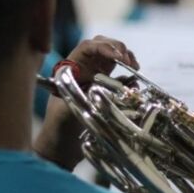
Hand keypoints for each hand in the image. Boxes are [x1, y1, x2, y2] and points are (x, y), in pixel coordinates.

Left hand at [34, 35, 139, 170]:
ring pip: (113, 56)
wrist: (62, 147)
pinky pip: (120, 73)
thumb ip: (86, 97)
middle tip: (129, 62)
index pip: (88, 47)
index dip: (104, 47)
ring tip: (134, 67)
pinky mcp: (106, 87)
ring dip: (126, 57)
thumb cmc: (59, 129)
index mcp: (70, 69)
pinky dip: (130, 73)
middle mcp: (83, 68)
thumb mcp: (67, 111)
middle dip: (118, 49)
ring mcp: (95, 76)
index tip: (119, 58)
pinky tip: (134, 79)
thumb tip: (110, 85)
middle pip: (102, 45)